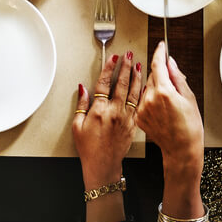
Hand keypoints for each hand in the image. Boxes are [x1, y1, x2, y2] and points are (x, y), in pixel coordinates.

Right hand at [73, 52, 142, 188]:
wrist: (103, 165)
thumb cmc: (89, 148)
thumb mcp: (77, 126)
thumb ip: (81, 105)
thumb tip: (83, 88)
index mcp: (99, 111)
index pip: (105, 83)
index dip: (109, 68)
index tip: (113, 58)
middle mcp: (114, 112)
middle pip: (121, 84)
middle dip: (125, 67)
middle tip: (128, 55)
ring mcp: (125, 118)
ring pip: (133, 92)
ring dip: (136, 77)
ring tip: (138, 65)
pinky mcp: (133, 124)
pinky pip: (138, 105)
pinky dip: (142, 93)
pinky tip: (145, 86)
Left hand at [135, 42, 202, 174]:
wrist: (181, 149)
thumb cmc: (190, 127)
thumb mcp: (189, 98)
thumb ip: (177, 77)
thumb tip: (170, 62)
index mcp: (164, 92)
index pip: (157, 64)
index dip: (159, 52)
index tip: (161, 46)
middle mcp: (150, 99)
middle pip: (152, 76)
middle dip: (161, 75)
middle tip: (173, 87)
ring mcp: (142, 108)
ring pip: (146, 88)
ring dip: (155, 89)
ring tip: (168, 104)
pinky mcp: (138, 117)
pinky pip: (143, 100)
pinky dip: (150, 101)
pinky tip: (161, 111)